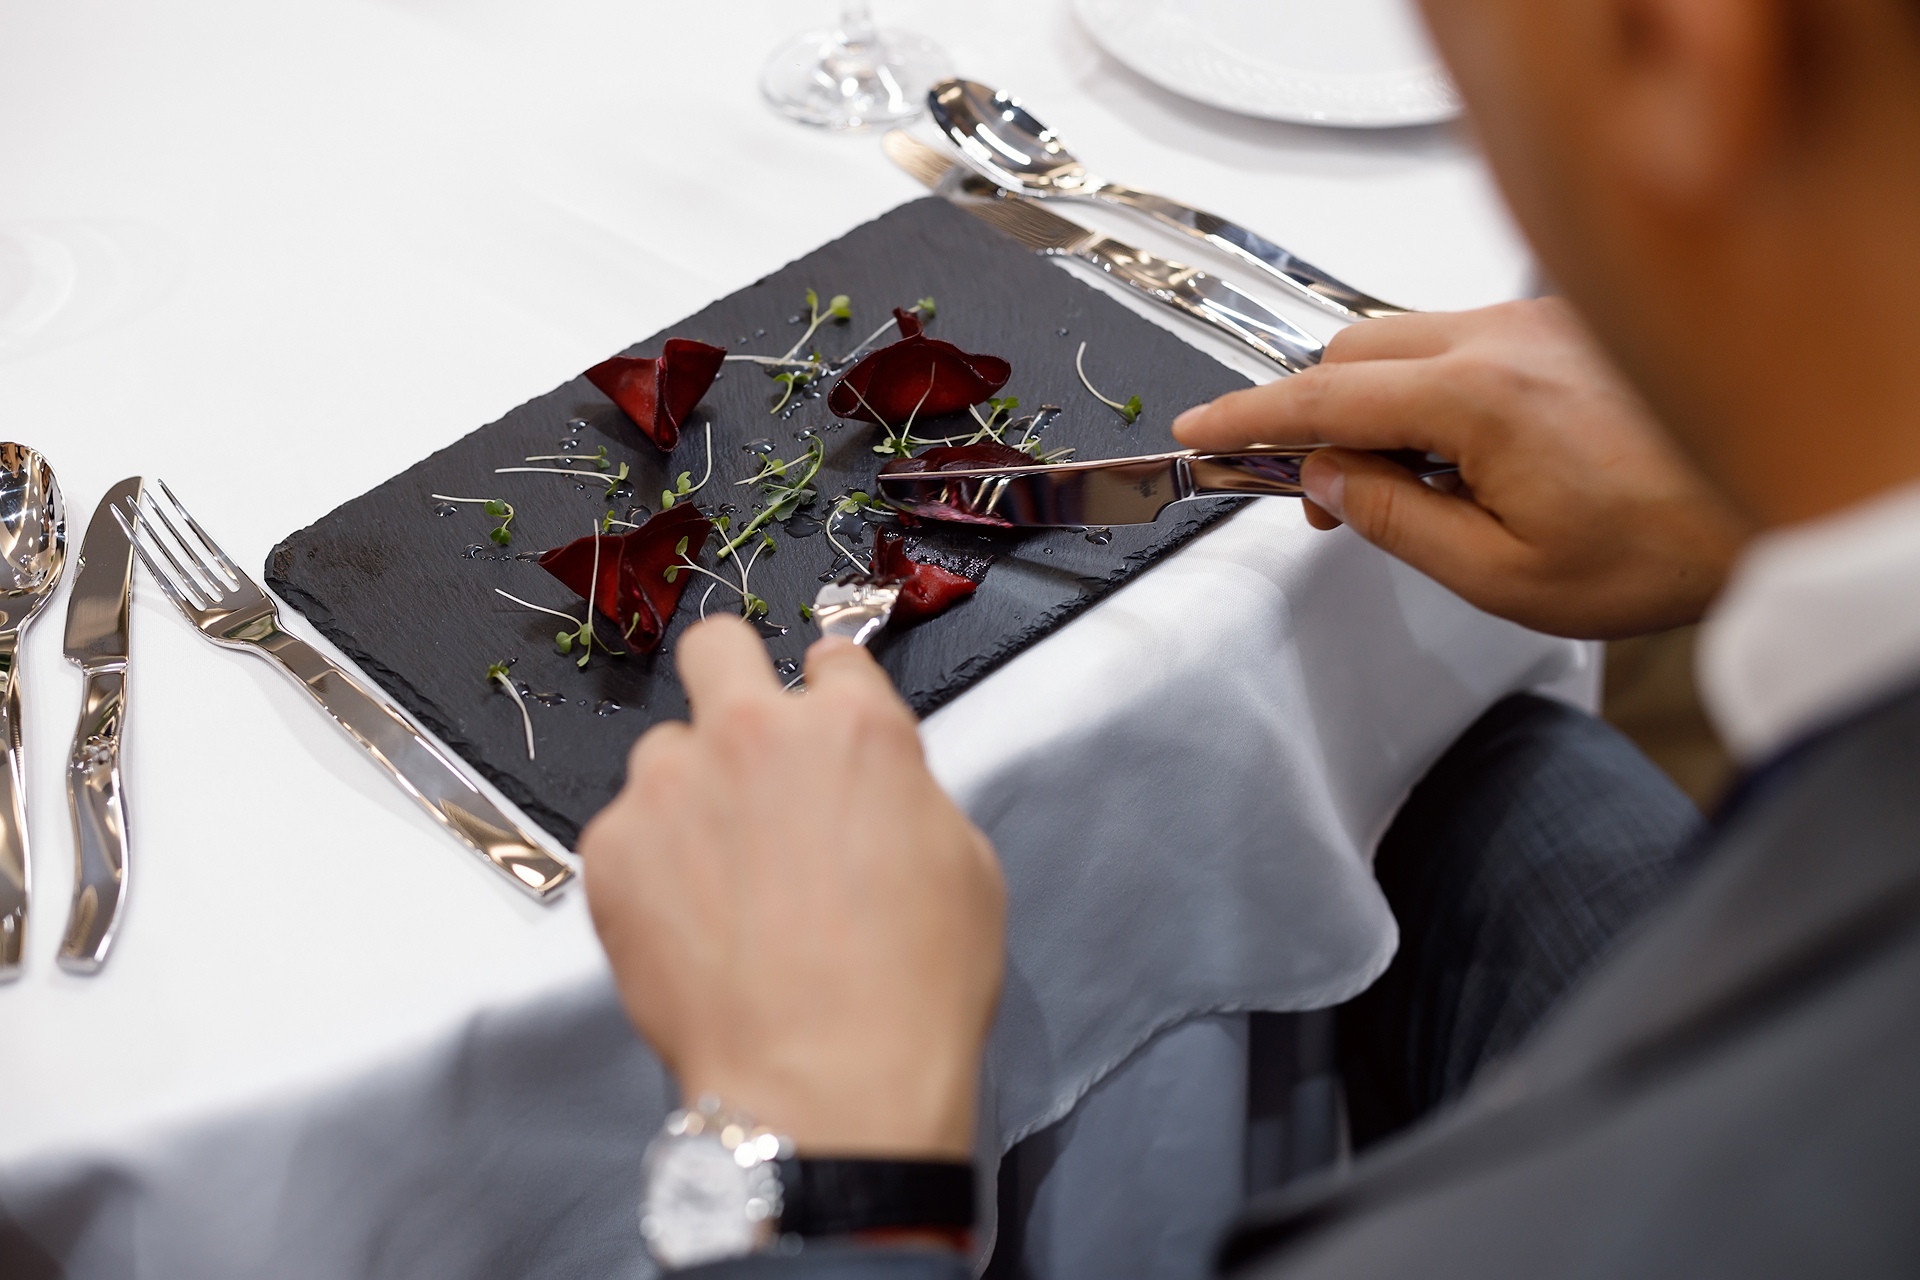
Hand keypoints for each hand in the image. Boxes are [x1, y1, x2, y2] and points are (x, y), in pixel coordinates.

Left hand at [580, 617, 1004, 1158]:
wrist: (827, 1083)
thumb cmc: (914, 987)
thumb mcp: (965, 865)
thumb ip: (905, 791)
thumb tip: (871, 786)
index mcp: (853, 726)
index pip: (832, 660)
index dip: (831, 701)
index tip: (824, 736)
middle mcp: (752, 733)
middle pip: (715, 646)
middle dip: (731, 681)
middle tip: (745, 750)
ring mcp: (669, 788)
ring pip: (662, 752)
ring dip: (688, 793)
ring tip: (717, 877)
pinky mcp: (611, 851)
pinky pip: (624, 831)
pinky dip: (650, 866)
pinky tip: (688, 925)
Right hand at [1173, 299, 1752, 638]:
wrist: (1778, 502)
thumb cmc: (1664, 547)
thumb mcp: (1505, 576)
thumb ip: (1396, 521)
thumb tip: (1325, 485)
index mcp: (1477, 399)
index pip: (1322, 397)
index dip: (1247, 418)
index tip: (1201, 432)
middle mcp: (1502, 338)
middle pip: (1351, 349)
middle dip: (1310, 414)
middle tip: (1312, 497)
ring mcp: (1536, 321)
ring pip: (1403, 339)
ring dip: (1373, 401)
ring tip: (1402, 487)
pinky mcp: (1564, 325)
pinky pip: (1459, 339)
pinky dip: (1429, 387)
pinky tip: (1465, 455)